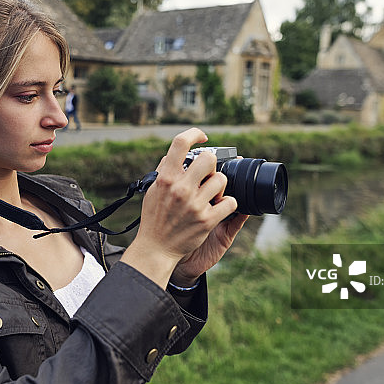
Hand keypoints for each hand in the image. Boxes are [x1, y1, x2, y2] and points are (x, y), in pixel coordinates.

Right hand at [119, 128, 239, 286]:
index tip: (202, 138)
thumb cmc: (154, 218)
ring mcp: (195, 205)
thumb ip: (164, 171)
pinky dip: (228, 204)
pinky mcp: (207, 220)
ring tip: (212, 194)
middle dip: (212, 164)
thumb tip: (174, 154)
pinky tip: (220, 207)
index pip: (180, 142)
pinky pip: (230, 202)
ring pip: (221, 180)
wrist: (156, 248)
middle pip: (209, 159)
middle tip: (208, 174)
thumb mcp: (153, 191)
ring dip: (219, 186)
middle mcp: (180, 189)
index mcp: (166, 178)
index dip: (194, 134)